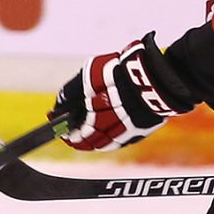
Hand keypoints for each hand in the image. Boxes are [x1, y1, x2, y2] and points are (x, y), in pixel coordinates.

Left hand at [54, 32, 195, 151]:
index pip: (74, 122)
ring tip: (82, 142)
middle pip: (89, 136)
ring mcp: (127, 127)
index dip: (63, 123)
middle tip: (69, 137)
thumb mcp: (93, 71)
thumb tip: (59, 105)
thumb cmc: (123, 69)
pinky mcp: (140, 130)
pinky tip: (103, 140)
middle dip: (76, 138)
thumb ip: (74, 89)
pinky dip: (108, 143)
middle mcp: (112, 119)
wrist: (159, 75)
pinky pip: (120, 142)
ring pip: (104, 143)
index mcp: (98, 103)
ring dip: (90, 144)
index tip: (55, 120)